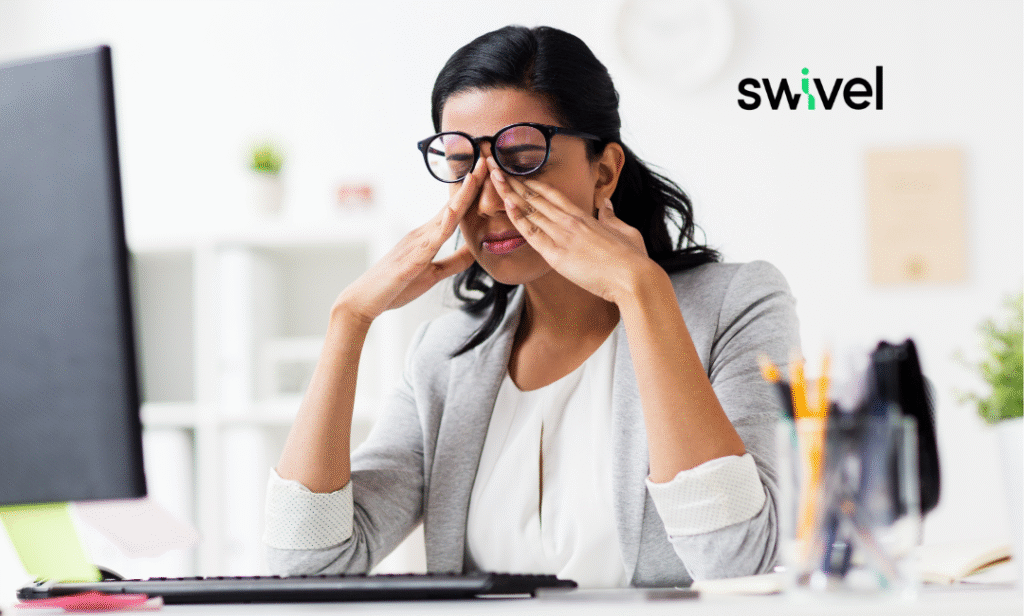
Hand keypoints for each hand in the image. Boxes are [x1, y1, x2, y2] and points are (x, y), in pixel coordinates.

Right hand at [334, 157, 486, 323]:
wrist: (363, 300)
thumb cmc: (395, 287)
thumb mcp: (432, 274)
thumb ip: (453, 262)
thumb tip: (475, 251)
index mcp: (428, 237)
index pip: (455, 210)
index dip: (472, 192)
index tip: (488, 174)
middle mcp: (422, 234)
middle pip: (452, 206)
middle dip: (470, 184)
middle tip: (487, 160)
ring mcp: (416, 245)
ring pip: (444, 218)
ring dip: (460, 197)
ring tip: (474, 176)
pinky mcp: (411, 261)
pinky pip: (429, 242)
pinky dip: (442, 226)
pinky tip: (452, 213)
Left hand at [486, 156, 652, 304]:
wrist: (634, 278)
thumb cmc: (633, 258)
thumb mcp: (625, 230)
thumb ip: (612, 216)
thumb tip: (607, 204)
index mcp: (585, 216)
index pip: (553, 195)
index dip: (534, 183)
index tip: (518, 174)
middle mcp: (571, 222)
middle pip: (536, 197)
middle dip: (514, 181)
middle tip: (496, 166)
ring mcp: (563, 236)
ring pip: (531, 210)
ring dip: (510, 192)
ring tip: (493, 176)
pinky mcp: (557, 255)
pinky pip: (532, 234)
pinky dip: (518, 218)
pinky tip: (506, 204)